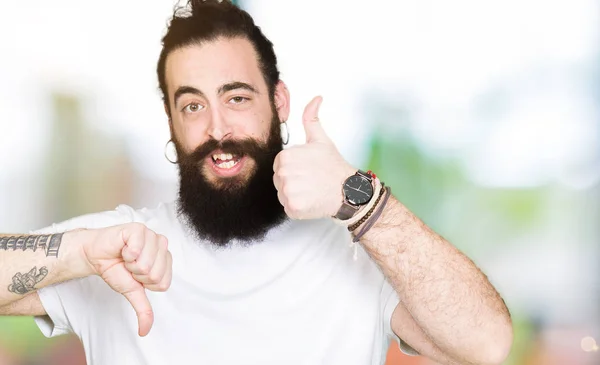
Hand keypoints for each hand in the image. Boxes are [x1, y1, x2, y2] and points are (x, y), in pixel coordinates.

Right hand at [75, 223, 172, 336]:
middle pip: (155, 274)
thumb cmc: (116, 268)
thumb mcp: (132, 292)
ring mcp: (151, 235)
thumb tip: (145, 331)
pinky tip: (122, 248)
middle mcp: (162, 246)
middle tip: (129, 265)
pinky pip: (137, 250)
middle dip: (137, 274)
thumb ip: (143, 309)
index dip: (145, 283)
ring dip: (130, 264)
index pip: (163, 283)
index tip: (135, 275)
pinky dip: (125, 254)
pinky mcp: (138, 229)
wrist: (95, 255)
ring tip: (126, 256)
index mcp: (165, 260)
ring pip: (147, 264)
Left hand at [273, 96, 354, 218]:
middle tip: (311, 181)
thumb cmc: (333, 165)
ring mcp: (288, 192)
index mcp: (285, 157)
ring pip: (283, 195)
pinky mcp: (293, 208)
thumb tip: (316, 98)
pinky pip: (289, 208)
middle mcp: (283, 174)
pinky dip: (299, 208)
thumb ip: (311, 118)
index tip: (307, 170)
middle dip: (293, 182)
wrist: (348, 190)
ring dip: (295, 195)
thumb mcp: (320, 139)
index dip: (294, 169)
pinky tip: (311, 201)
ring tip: (312, 190)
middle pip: (279, 181)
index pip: (280, 166)